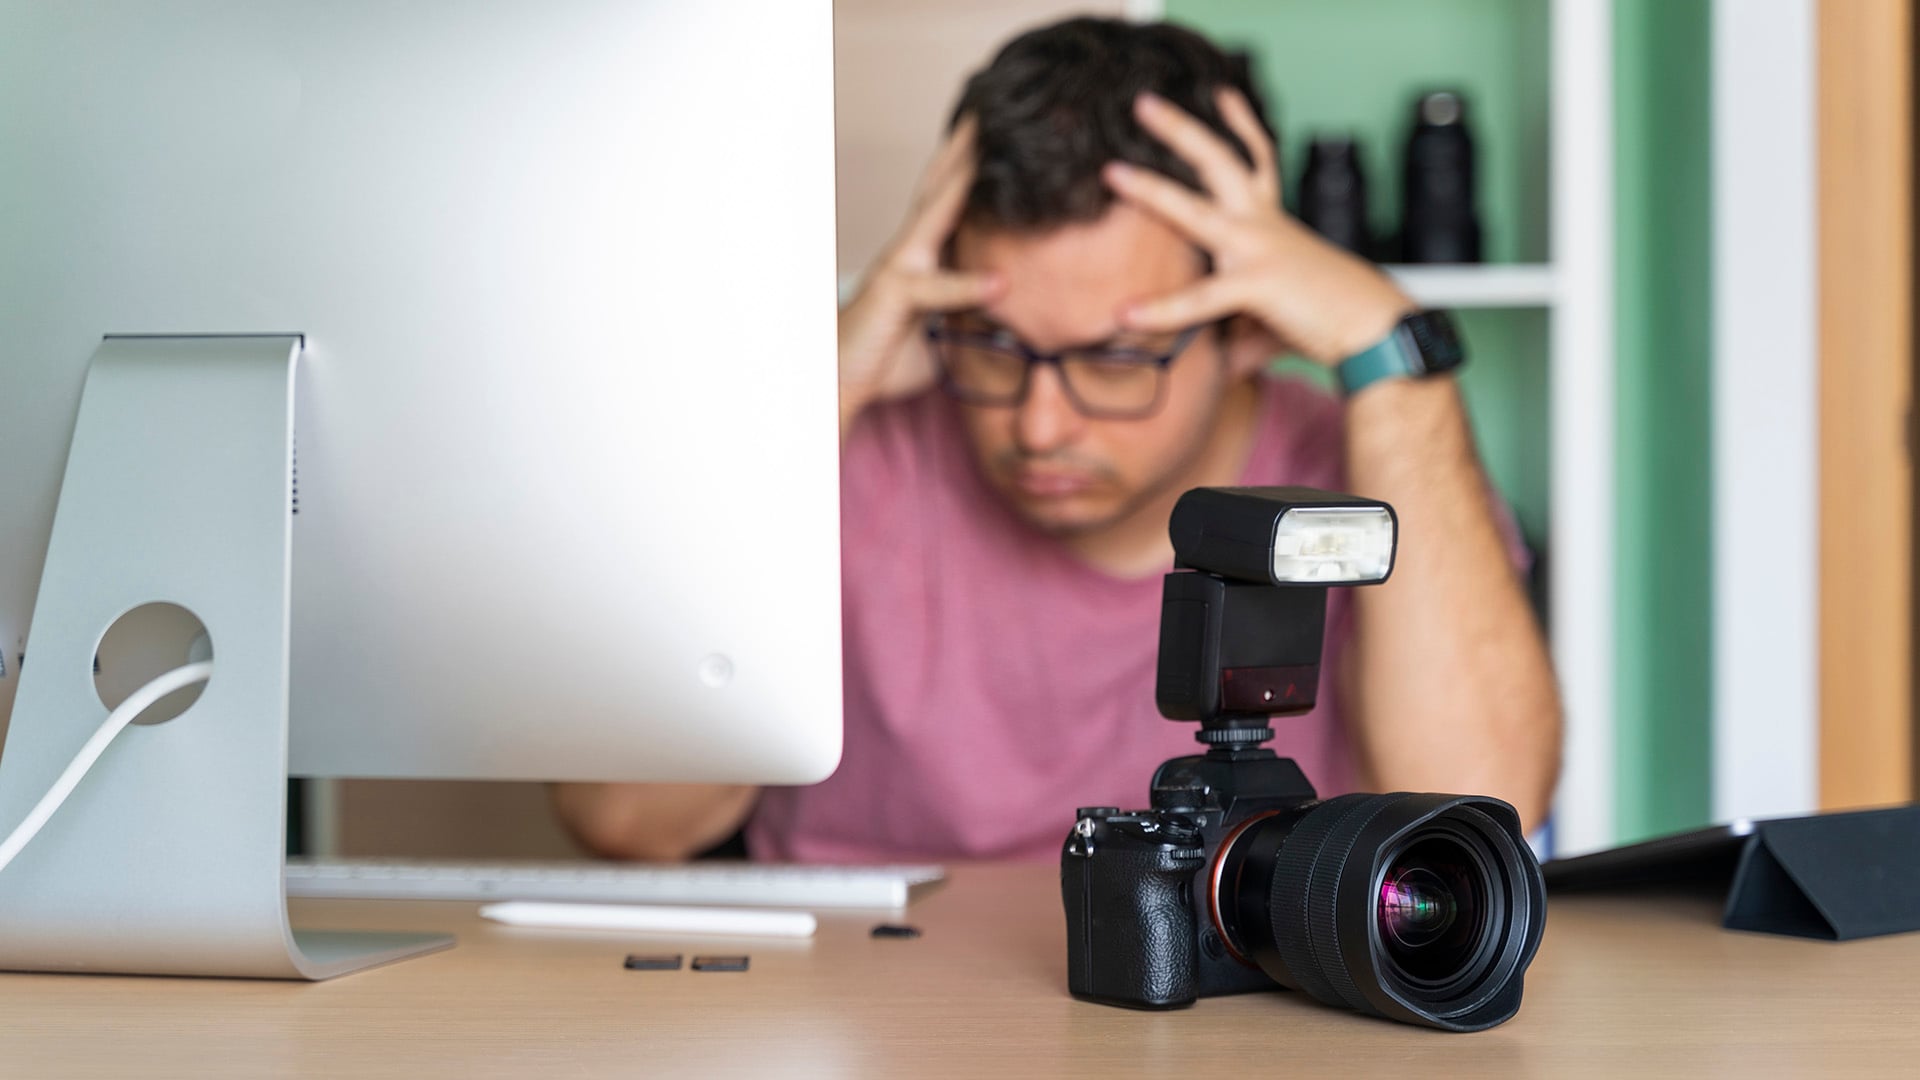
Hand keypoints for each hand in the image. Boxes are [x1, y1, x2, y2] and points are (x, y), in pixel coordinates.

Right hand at [838, 116, 1004, 426]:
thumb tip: (1018, 314)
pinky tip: (1001, 283)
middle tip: (995, 105)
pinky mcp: (894, 296)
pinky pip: (936, 289)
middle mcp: (911, 249)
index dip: (976, 163)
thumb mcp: (945, 331)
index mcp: (924, 253)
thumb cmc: (888, 356)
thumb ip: (976, 315)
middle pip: (942, 184)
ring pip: (935, 213)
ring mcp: (900, 266)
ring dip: (964, 180)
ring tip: (996, 149)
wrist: (837, 382)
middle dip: (968, 145)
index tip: (1003, 130)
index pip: (953, 197)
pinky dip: (968, 286)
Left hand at [1102, 89, 1414, 365]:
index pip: (1258, 157)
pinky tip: (1126, 315)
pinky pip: (1199, 298)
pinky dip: (1161, 309)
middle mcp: (1262, 223)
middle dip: (1180, 129)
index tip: (1223, 94)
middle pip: (1220, 159)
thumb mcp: (1279, 303)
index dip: (1242, 122)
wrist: (1374, 325)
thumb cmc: (1330, 314)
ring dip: (1152, 189)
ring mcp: (1257, 248)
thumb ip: (1240, 320)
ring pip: (1195, 209)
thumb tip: (1216, 355)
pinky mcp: (1256, 284)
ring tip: (1112, 171)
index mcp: (1272, 219)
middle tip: (1145, 103)